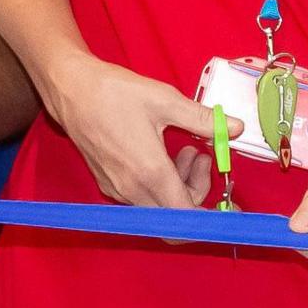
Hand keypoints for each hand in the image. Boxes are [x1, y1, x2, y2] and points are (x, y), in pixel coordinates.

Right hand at [45, 51, 223, 210]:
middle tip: (202, 155)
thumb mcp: (166, 100)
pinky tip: (161, 154)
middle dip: (198, 190)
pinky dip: (160, 184)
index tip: (231, 208)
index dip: (213, 217)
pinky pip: (143, 198)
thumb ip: (204, 120)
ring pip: (159, 207)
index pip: (187, 217)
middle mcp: (132, 189)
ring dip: (179, 185)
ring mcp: (117, 189)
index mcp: (150, 172)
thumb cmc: (114, 92)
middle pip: (176, 215)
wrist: (71, 89)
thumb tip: (235, 128)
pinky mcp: (107, 184)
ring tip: (185, 149)